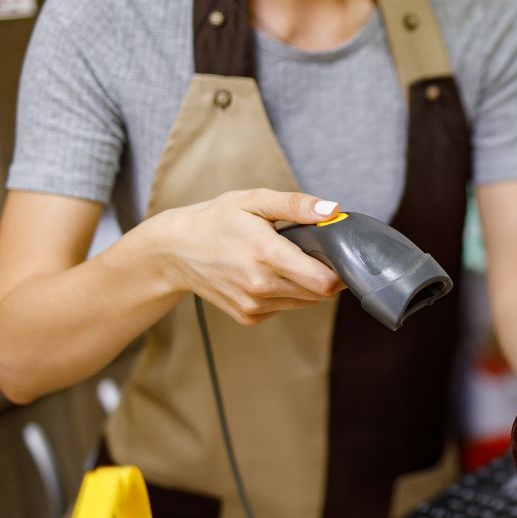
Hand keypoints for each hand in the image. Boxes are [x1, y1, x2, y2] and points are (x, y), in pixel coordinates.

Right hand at [151, 189, 344, 325]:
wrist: (174, 251)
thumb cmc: (217, 220)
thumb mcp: (255, 200)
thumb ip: (296, 205)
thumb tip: (332, 210)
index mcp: (267, 255)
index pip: (324, 281)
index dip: (341, 270)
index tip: (339, 255)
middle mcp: (261, 286)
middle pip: (320, 293)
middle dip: (326, 275)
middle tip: (315, 253)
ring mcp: (253, 305)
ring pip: (305, 303)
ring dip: (307, 285)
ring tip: (288, 261)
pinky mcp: (248, 317)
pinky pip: (284, 308)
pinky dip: (286, 294)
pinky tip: (268, 275)